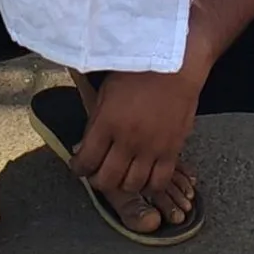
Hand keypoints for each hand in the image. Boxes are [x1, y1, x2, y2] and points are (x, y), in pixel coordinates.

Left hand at [73, 64, 205, 200]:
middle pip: (107, 179)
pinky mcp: (171, 151)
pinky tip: (145, 179)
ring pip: (132, 185)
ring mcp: (151, 148)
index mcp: (107, 122)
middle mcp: (127, 140)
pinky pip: (159, 182)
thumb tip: (88, 143)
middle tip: (98, 174)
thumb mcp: (107, 91)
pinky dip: (150, 187)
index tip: (79, 166)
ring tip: (121, 176)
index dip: (78, 168)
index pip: (86, 160)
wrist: (175, 66)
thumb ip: (97, 120)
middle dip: (98, 181)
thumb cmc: (140, 72)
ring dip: (123, 185)